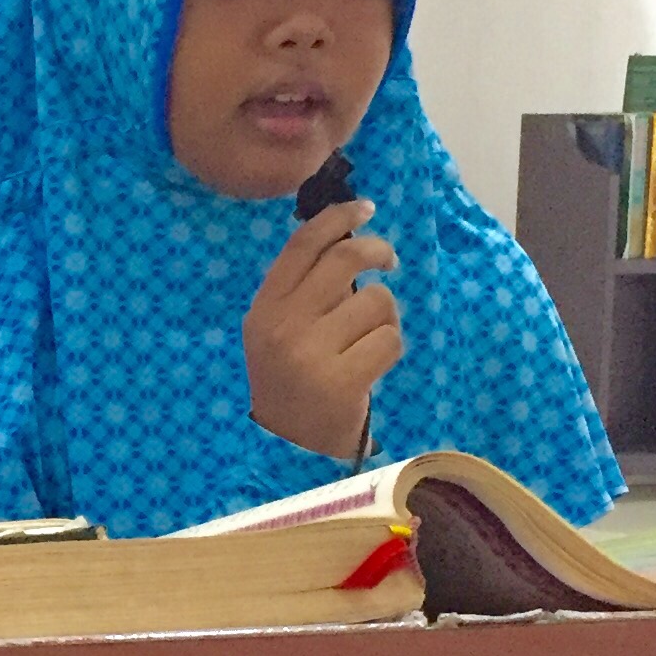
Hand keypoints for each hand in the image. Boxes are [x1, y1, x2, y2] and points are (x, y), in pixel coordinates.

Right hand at [244, 199, 401, 460]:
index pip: (301, 245)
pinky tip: (374, 365)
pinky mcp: (341, 381)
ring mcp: (310, 354)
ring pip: (375, 302)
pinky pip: (389, 339)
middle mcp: (282, 326)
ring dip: (385, 316)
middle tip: (389, 261)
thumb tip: (351, 241)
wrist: (287, 447)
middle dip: (377, 252)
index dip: (337, 218)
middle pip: (344, 261)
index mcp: (264, 309)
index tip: (365, 208)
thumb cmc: (292, 381)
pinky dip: (390, 348)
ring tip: (371, 337)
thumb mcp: (279, 332)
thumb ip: (305, 291)